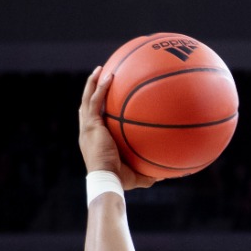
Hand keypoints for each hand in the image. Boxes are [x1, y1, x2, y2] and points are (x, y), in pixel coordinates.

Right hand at [77, 67, 156, 190]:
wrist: (107, 179)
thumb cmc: (119, 180)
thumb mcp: (135, 176)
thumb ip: (147, 174)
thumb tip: (163, 176)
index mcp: (94, 140)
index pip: (92, 121)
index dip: (95, 110)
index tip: (102, 100)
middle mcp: (87, 131)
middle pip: (87, 106)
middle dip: (91, 91)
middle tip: (99, 78)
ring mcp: (88, 127)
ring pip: (87, 99)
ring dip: (93, 83)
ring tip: (100, 69)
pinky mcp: (91, 124)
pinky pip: (95, 101)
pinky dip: (100, 87)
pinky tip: (109, 75)